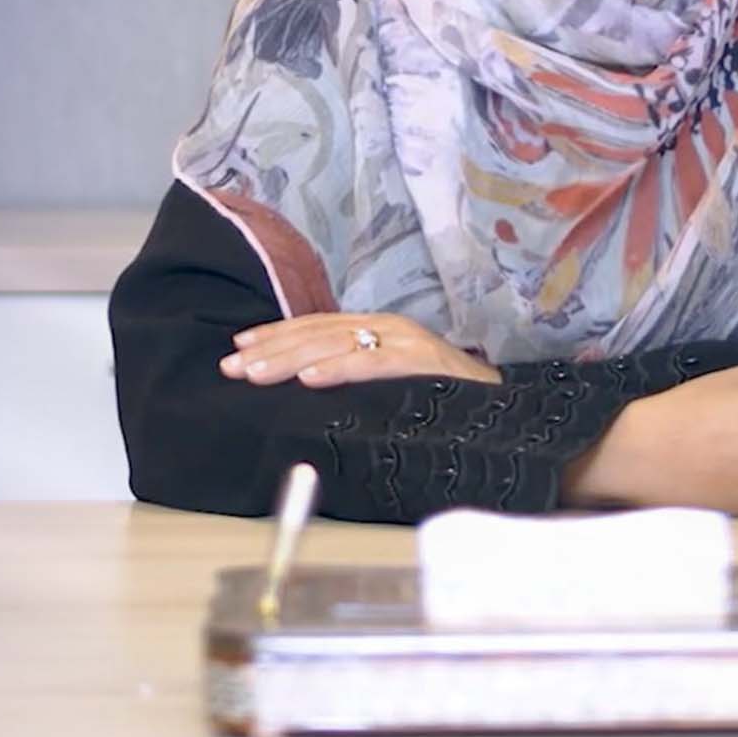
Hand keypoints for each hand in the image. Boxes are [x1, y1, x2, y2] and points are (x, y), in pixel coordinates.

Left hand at [218, 312, 502, 387]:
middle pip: (317, 333)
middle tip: (229, 366)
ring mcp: (408, 342)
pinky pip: (374, 364)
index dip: (274, 336)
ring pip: (337, 345)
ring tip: (256, 373)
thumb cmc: (445, 400)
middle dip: (269, 350)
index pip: (315, 327)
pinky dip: (340, 370)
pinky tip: (310, 379)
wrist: (507, 409)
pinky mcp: (425, 362)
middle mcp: (389, 327)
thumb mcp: (392, 384)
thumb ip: (356, 377)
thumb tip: (306, 387)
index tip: (237, 348)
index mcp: (378, 330)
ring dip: (292, 359)